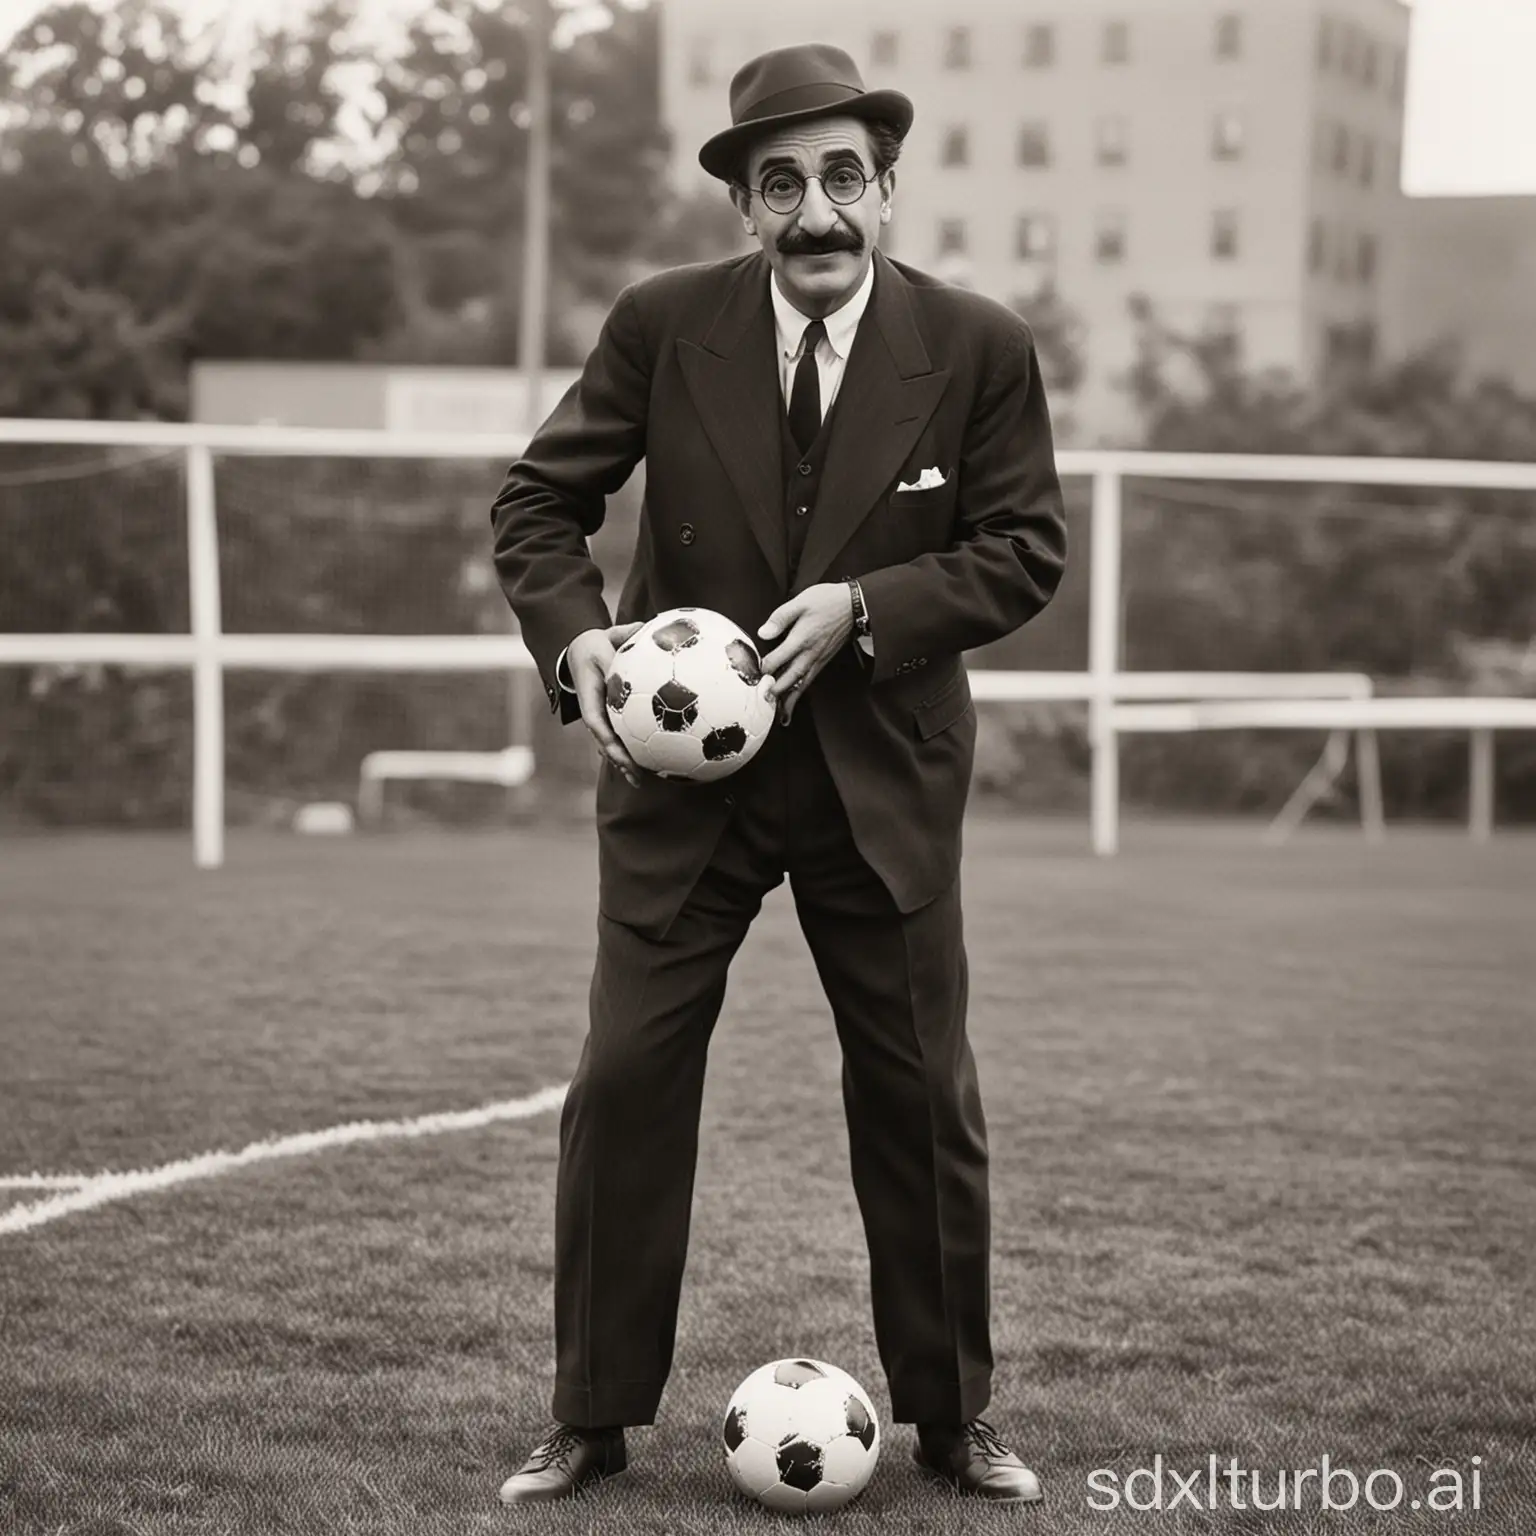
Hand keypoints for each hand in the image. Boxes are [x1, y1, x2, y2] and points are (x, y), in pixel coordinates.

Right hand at [567, 621, 645, 785]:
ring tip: (642, 781)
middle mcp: (595, 713)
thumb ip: (625, 634)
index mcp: (590, 698)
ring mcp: (602, 719)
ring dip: (626, 763)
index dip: (608, 742)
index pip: (597, 724)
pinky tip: (656, 760)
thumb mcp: (607, 637)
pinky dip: (635, 749)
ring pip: (613, 745)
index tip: (619, 755)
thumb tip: (648, 626)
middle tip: (636, 777)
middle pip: (605, 744)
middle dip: (619, 762)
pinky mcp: (612, 719)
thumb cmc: (595, 645)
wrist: (581, 651)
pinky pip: (623, 737)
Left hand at [757, 583, 855, 724]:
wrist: (855, 606)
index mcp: (801, 638)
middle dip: (776, 691)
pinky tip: (794, 700)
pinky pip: (810, 681)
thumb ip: (780, 618)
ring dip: (790, 699)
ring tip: (780, 714)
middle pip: (790, 677)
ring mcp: (818, 659)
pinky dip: (801, 693)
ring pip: (801, 683)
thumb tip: (763, 632)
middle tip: (763, 702)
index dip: (764, 668)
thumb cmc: (827, 601)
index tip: (751, 675)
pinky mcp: (823, 661)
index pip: (778, 659)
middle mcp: (810, 653)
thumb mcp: (801, 602)